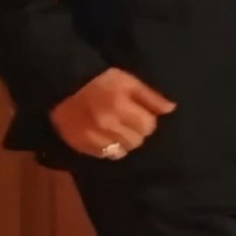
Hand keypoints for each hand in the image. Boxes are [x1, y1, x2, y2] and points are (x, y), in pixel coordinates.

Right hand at [49, 67, 175, 159]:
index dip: (147, 120)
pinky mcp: (81, 145)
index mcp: (121, 106)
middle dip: (136, 132)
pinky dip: (108, 148)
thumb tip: (171, 108)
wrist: (64, 85)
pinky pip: (104, 155)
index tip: (140, 113)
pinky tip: (104, 136)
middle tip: (128, 121)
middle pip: (137, 141)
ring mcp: (93, 137)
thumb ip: (150, 96)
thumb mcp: (127, 81)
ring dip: (123, 142)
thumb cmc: (100, 80)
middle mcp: (108, 124)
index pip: (148, 126)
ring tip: (116, 129)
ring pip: (122, 151)